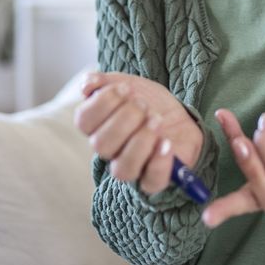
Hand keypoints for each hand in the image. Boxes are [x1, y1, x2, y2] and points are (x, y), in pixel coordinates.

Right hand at [75, 72, 203, 195]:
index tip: (125, 87)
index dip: (102, 102)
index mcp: (99, 127)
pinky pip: (151, 182)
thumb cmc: (149, 102)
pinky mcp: (156, 178)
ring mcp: (133, 167)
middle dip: (124, 118)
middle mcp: (112, 150)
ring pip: (122, 169)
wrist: (181, 115)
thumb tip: (86, 86)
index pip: (83, 120)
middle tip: (143, 104)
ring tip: (156, 120)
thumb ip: (106, 82)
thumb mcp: (130, 84)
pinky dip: (158, 161)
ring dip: (140, 140)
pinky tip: (166, 143)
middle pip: (100, 144)